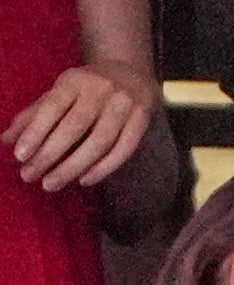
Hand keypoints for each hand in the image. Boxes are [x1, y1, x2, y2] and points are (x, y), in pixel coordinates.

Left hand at [1, 60, 156, 191]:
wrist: (132, 73)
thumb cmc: (88, 88)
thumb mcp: (60, 92)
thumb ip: (34, 115)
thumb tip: (6, 140)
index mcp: (74, 80)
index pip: (52, 108)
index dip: (35, 133)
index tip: (20, 156)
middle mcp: (100, 90)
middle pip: (74, 127)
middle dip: (50, 154)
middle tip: (30, 176)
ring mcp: (124, 105)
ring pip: (99, 142)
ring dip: (74, 166)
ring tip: (52, 184)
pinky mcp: (141, 120)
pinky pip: (123, 149)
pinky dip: (104, 168)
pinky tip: (85, 180)